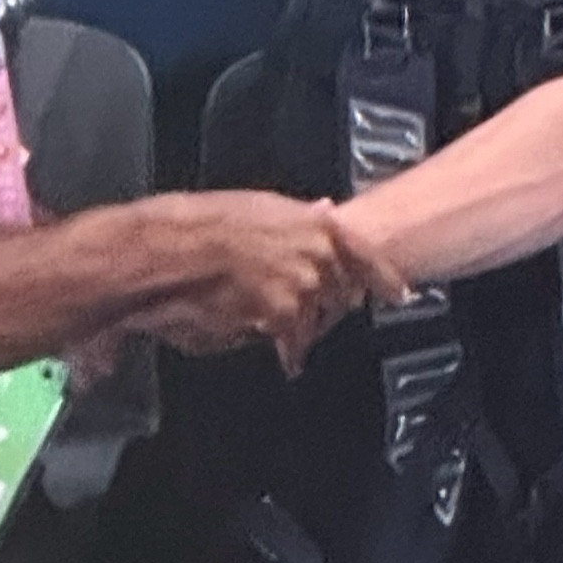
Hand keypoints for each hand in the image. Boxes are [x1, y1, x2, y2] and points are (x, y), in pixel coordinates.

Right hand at [121, 193, 406, 374]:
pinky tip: (282, 356)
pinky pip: (296, 343)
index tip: (399, 293)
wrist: (163, 250)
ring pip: (319, 319)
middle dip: (330, 305)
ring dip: (304, 328)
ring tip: (277, 326)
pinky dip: (290, 352)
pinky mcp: (282, 317)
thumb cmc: (196, 226)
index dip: (384, 277)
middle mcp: (316, 252)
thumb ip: (300, 218)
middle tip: (306, 311)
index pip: (365, 254)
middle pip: (343, 292)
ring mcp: (303, 286)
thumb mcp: (259, 206)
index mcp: (312, 221)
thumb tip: (326, 212)